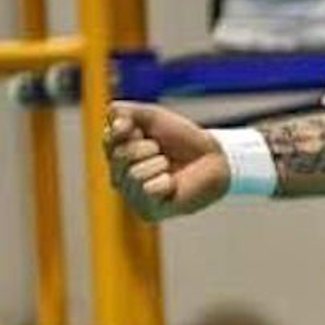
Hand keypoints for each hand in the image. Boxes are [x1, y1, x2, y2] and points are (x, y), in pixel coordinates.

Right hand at [103, 102, 229, 220]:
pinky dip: (166, 182)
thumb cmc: (183, 139)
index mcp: (117, 154)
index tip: (144, 130)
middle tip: (162, 150)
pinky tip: (173, 185)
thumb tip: (113, 120)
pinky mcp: (147, 211)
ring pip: (134, 175)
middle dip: (147, 147)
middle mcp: (119, 177)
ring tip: (168, 167)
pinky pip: (148, 190)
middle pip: (120, 156)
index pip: (109, 138)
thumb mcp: (154, 117)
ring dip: (159, 164)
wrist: (214, 159)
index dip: (130, 128)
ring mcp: (131, 196)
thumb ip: (127, 112)